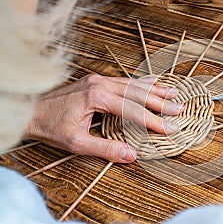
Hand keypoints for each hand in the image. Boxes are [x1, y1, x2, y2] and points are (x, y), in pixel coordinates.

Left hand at [24, 74, 183, 162]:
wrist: (30, 109)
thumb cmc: (50, 125)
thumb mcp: (76, 142)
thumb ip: (105, 149)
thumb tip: (131, 156)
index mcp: (97, 97)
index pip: (133, 110)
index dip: (153, 120)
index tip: (170, 128)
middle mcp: (101, 84)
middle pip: (137, 93)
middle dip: (160, 102)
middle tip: (179, 109)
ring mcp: (99, 80)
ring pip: (134, 83)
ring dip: (154, 89)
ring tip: (174, 92)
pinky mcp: (97, 81)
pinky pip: (125, 80)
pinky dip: (141, 82)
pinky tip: (153, 81)